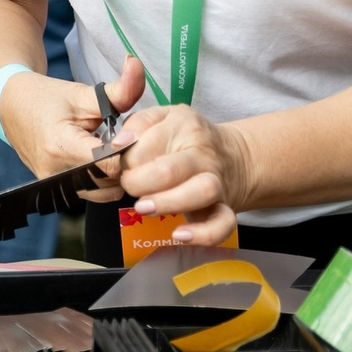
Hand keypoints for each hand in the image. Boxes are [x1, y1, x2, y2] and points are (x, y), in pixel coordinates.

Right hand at [0, 56, 147, 199]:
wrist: (11, 107)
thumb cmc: (47, 98)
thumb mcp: (84, 92)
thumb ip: (118, 88)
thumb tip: (138, 66)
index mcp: (61, 146)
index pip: (110, 164)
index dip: (128, 150)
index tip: (130, 133)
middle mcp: (55, 173)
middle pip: (111, 181)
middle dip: (124, 161)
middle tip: (122, 138)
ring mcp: (54, 185)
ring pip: (105, 192)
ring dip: (114, 173)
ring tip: (109, 148)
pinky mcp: (56, 190)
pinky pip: (92, 193)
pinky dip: (102, 179)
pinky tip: (99, 158)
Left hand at [112, 86, 247, 247]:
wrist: (233, 156)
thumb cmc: (186, 138)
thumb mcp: (162, 117)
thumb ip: (138, 124)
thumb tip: (118, 143)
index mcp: (183, 126)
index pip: (147, 144)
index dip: (127, 160)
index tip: (123, 166)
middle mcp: (202, 154)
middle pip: (171, 170)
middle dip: (141, 182)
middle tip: (129, 186)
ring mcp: (216, 182)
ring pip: (201, 192)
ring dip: (168, 203)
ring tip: (144, 207)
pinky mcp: (224, 207)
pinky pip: (223, 223)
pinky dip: (204, 233)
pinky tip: (180, 234)